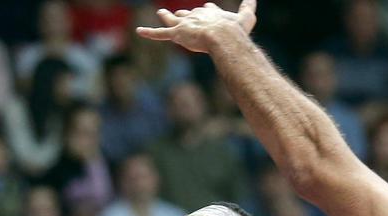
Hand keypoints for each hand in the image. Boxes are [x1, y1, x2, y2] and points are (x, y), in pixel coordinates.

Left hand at [136, 0, 256, 53]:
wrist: (223, 36)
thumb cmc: (235, 29)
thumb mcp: (246, 17)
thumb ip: (248, 7)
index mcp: (210, 13)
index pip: (206, 10)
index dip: (206, 11)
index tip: (207, 9)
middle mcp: (196, 16)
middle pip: (188, 14)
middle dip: (184, 15)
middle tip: (180, 15)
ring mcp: (185, 25)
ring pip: (173, 20)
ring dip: (167, 17)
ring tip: (161, 13)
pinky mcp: (177, 34)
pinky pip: (160, 34)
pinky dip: (149, 33)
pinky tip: (139, 32)